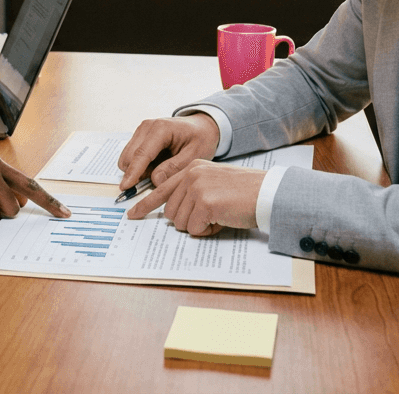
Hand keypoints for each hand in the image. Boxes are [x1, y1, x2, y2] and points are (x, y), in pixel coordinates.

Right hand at [117, 113, 219, 190]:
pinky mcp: (139, 137)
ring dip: (138, 171)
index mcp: (161, 129)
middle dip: (137, 174)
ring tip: (161, 171)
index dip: (133, 172)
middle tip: (159, 181)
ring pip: (127, 158)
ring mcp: (141, 131)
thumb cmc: (200, 139)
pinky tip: (156, 166)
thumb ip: (175, 168)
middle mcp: (146, 127)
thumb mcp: (195, 155)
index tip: (125, 187)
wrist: (201, 127)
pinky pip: (131, 158)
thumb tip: (155, 180)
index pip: (142, 153)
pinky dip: (140, 167)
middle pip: (130, 157)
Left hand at [126, 160, 263, 234]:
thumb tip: (173, 214)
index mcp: (192, 168)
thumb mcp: (212, 184)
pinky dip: (208, 231)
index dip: (145, 205)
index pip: (160, 188)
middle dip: (187, 221)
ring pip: (181, 222)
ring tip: (218, 216)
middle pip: (170, 211)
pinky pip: (195, 229)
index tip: (132, 214)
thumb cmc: (243, 193)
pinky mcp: (205, 203)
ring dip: (199, 226)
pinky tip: (222, 220)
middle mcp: (191, 175)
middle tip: (209, 216)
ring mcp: (197, 187)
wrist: (267, 193)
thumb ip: (191, 192)